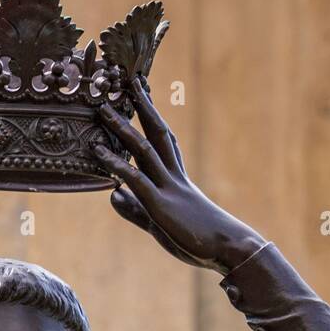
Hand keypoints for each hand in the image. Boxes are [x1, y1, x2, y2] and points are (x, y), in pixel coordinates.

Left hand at [92, 81, 264, 273]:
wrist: (230, 249)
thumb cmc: (199, 240)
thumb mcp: (159, 224)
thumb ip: (135, 209)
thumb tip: (112, 195)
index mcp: (176, 180)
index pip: (163, 142)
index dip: (150, 117)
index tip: (141, 95)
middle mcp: (172, 177)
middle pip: (156, 133)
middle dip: (142, 107)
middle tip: (128, 81)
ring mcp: (167, 188)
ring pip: (143, 150)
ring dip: (122, 128)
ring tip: (103, 108)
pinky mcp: (161, 206)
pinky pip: (136, 180)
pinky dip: (116, 165)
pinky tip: (99, 152)